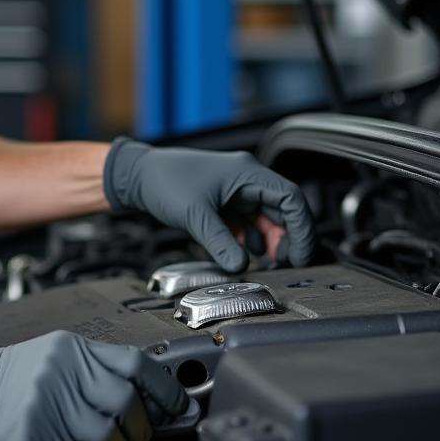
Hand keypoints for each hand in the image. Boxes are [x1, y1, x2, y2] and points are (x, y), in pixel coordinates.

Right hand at [0, 330, 188, 440]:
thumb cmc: (8, 375)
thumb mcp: (53, 355)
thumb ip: (94, 369)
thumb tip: (144, 397)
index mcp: (73, 348)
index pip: (135, 364)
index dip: (165, 389)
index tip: (179, 407)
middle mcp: (64, 370)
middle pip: (127, 403)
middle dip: (138, 427)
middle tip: (131, 435)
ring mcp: (48, 401)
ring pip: (106, 437)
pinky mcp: (34, 433)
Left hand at [103, 138, 314, 271]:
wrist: (137, 175)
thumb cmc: (164, 181)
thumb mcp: (195, 215)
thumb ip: (220, 243)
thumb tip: (241, 267)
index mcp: (247, 173)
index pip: (291, 198)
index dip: (302, 229)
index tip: (301, 255)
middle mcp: (245, 180)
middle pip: (282, 210)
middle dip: (287, 238)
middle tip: (285, 264)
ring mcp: (235, 191)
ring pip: (266, 218)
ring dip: (270, 241)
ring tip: (267, 263)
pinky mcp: (223, 202)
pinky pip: (247, 222)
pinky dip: (250, 239)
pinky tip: (243, 254)